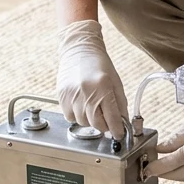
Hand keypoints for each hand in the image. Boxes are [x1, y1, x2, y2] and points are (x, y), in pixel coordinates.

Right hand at [56, 20, 128, 137]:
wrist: (79, 49)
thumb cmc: (100, 64)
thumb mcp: (116, 82)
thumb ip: (120, 104)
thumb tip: (122, 124)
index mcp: (103, 87)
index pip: (112, 118)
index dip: (117, 130)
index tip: (119, 134)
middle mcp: (86, 91)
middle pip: (96, 124)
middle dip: (104, 126)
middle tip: (108, 122)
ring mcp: (72, 95)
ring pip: (83, 122)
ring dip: (90, 120)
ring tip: (93, 107)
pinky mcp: (62, 96)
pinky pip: (70, 117)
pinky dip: (78, 116)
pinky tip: (82, 105)